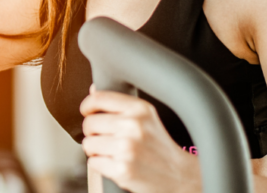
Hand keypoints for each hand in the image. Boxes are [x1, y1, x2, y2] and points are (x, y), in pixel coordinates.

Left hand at [80, 85, 199, 192]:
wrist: (179, 175)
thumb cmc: (159, 146)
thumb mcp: (146, 117)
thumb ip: (120, 105)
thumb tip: (94, 90)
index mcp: (139, 109)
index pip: (99, 98)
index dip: (87, 106)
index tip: (87, 112)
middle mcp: (133, 126)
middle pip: (89, 123)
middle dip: (93, 132)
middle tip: (105, 139)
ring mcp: (126, 148)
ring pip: (88, 144)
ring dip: (95, 150)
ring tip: (112, 152)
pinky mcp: (121, 169)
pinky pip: (93, 162)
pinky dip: (100, 164)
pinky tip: (115, 163)